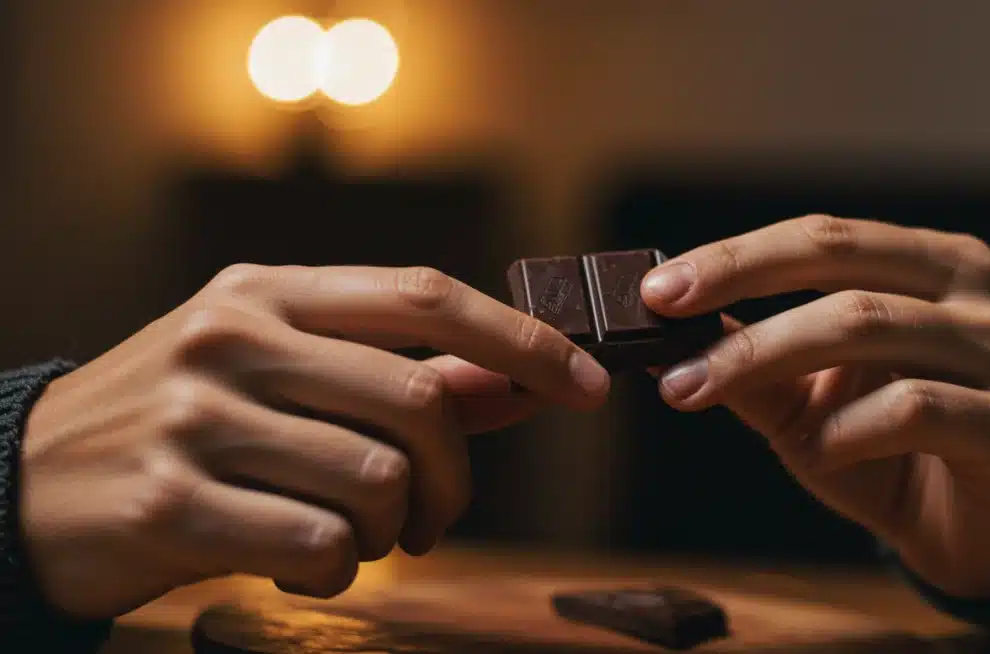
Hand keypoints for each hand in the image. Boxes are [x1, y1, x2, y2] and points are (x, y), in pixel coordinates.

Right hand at [21, 264, 609, 618]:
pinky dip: (338, 570)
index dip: (520, 341)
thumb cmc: (182, 422)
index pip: (424, 297)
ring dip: (394, 529)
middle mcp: (231, 337)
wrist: (26, 482)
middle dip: (453, 476)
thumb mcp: (278, 369)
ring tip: (359, 539)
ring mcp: (196, 418)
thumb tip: (517, 382)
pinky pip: (320, 545)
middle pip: (416, 402)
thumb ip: (397, 371)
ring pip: (376, 479)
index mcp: (268, 290)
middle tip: (438, 517)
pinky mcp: (167, 503)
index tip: (587, 385)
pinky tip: (306, 566)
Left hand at [641, 216, 989, 598]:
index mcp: (925, 263)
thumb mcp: (810, 403)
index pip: (820, 236)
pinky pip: (915, 407)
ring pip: (867, 324)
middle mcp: (969, 291)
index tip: (656, 289)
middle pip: (840, 260)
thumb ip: (751, 366)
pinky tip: (814, 452)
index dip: (733, 256)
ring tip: (698, 393)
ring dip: (764, 356)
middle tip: (663, 317)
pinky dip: (845, 430)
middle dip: (739, 281)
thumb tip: (659, 338)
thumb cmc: (898, 453)